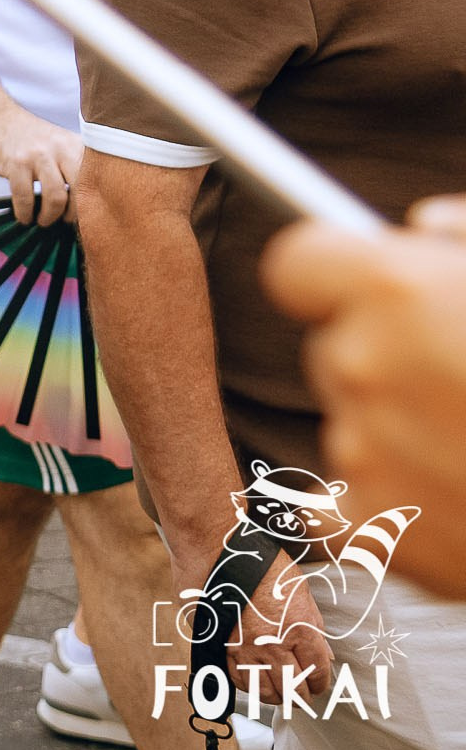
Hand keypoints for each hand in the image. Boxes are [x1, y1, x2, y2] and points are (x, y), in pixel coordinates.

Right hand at [0, 106, 81, 223]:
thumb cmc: (32, 140)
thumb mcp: (61, 145)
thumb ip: (74, 167)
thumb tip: (85, 206)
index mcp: (78, 146)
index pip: (95, 181)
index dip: (91, 205)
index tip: (83, 217)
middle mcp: (63, 148)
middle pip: (80, 191)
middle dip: (72, 214)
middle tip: (64, 221)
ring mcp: (39, 155)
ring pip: (55, 197)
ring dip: (49, 217)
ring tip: (43, 220)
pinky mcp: (17, 163)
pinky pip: (25, 197)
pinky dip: (25, 213)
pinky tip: (24, 216)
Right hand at [171, 540, 332, 697]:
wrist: (213, 547)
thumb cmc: (257, 560)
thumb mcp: (298, 588)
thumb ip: (313, 624)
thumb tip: (323, 652)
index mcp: (299, 628)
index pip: (318, 673)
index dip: (322, 683)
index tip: (319, 683)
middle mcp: (273, 644)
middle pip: (294, 689)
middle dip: (303, 696)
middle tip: (303, 695)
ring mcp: (244, 647)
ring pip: (266, 691)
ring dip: (277, 697)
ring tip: (281, 694)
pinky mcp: (219, 645)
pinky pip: (237, 679)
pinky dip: (249, 686)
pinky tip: (254, 680)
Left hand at [261, 198, 465, 599]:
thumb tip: (424, 224)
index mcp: (397, 291)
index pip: (299, 264)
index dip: (334, 274)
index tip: (366, 289)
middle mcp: (364, 364)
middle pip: (335, 346)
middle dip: (388, 355)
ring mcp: (362, 449)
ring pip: (353, 421)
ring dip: (400, 428)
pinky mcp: (373, 525)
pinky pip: (348, 502)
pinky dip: (393, 501)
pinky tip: (458, 497)